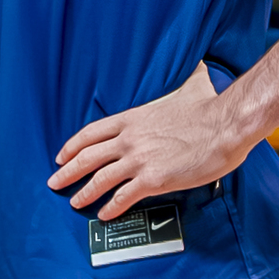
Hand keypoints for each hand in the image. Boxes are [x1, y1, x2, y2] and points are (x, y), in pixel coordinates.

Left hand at [49, 63, 246, 222]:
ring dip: (84, 192)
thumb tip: (197, 64)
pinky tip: (104, 214)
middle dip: (67, 172)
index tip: (61, 156)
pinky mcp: (153, 179)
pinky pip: (123, 197)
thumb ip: (187, 77)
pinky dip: (110, 207)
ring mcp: (139, 159)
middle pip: (87, 157)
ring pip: (100, 179)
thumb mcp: (191, 86)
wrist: (225, 126)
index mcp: (133, 118)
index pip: (92, 132)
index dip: (73, 146)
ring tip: (74, 202)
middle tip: (54, 182)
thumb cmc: (210, 108)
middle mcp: (130, 139)